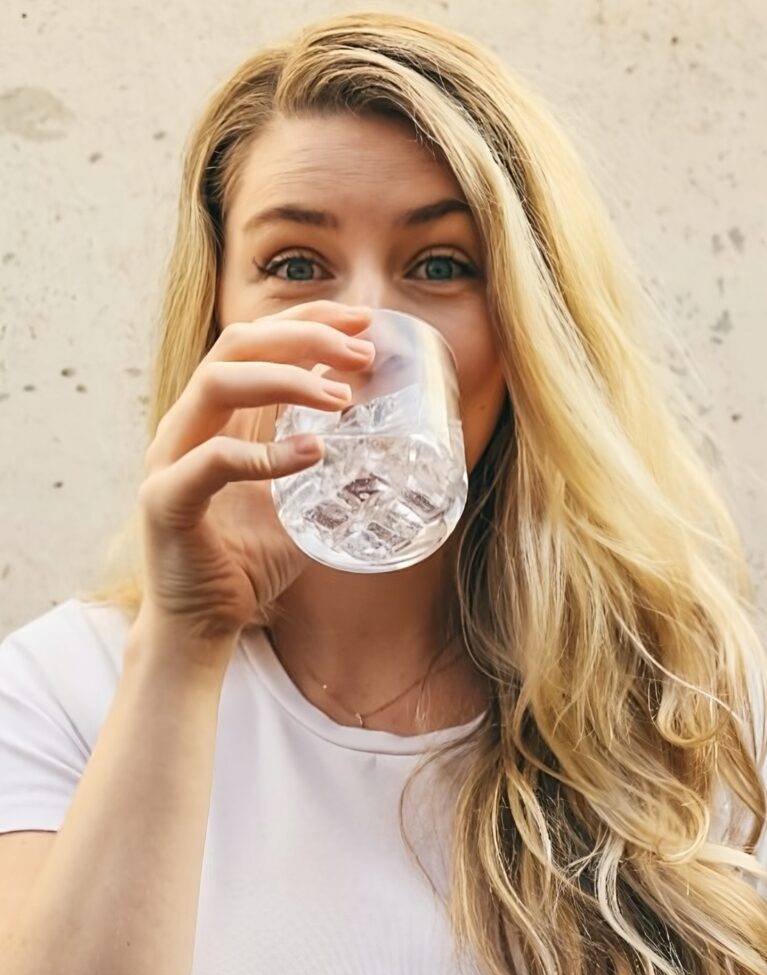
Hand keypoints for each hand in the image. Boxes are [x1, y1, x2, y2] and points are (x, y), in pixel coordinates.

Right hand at [135, 300, 374, 640]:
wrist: (202, 624)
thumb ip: (321, 464)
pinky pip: (213, 461)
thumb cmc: (248, 560)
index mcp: (216, 417)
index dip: (306, 320)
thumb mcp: (296, 500)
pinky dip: (266, 454)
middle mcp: (188, 425)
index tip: (362, 321)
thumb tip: (384, 442)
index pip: (255, 342)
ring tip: (342, 398)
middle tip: (362, 352)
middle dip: (303, 336)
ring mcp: (170, 458)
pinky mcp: (165, 500)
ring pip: (218, 384)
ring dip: (286, 379)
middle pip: (236, 345)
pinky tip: (313, 452)